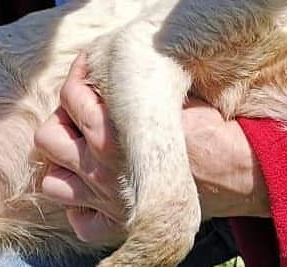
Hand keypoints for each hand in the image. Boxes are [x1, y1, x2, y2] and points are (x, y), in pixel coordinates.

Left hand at [35, 54, 270, 246]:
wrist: (238, 168)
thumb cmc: (207, 122)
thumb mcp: (170, 88)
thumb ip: (135, 83)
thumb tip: (112, 62)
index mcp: (113, 129)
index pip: (70, 96)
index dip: (79, 78)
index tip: (91, 71)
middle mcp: (102, 167)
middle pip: (49, 137)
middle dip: (61, 121)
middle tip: (82, 112)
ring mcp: (107, 198)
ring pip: (51, 180)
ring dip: (62, 162)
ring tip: (82, 147)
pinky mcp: (119, 224)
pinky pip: (77, 221)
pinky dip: (80, 205)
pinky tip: (95, 188)